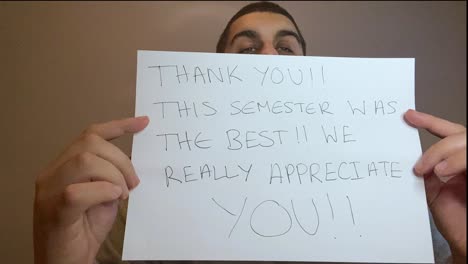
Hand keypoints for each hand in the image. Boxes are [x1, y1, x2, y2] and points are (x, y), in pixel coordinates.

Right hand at [33, 116, 149, 263]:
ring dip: (114, 176)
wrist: (66, 261)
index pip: (90, 135)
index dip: (118, 125)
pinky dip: (103, 191)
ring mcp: (49, 191)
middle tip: (133, 184)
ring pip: (85, 161)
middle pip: (91, 144)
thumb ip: (111, 176)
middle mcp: (52, 173)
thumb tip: (131, 163)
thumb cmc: (85, 229)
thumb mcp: (103, 195)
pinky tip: (113, 199)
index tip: (144, 122)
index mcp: (64, 165)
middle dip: (121, 160)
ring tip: (122, 194)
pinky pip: (78, 191)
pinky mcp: (54, 210)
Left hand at [404, 109, 465, 261]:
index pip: (449, 133)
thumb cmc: (455, 220)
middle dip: (439, 146)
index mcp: (457, 162)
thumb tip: (412, 156)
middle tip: (420, 166)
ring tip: (436, 171)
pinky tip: (445, 172)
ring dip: (448, 153)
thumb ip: (428, 171)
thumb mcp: (434, 191)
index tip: (408, 116)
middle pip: (460, 135)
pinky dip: (459, 160)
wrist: (466, 243)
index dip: (430, 122)